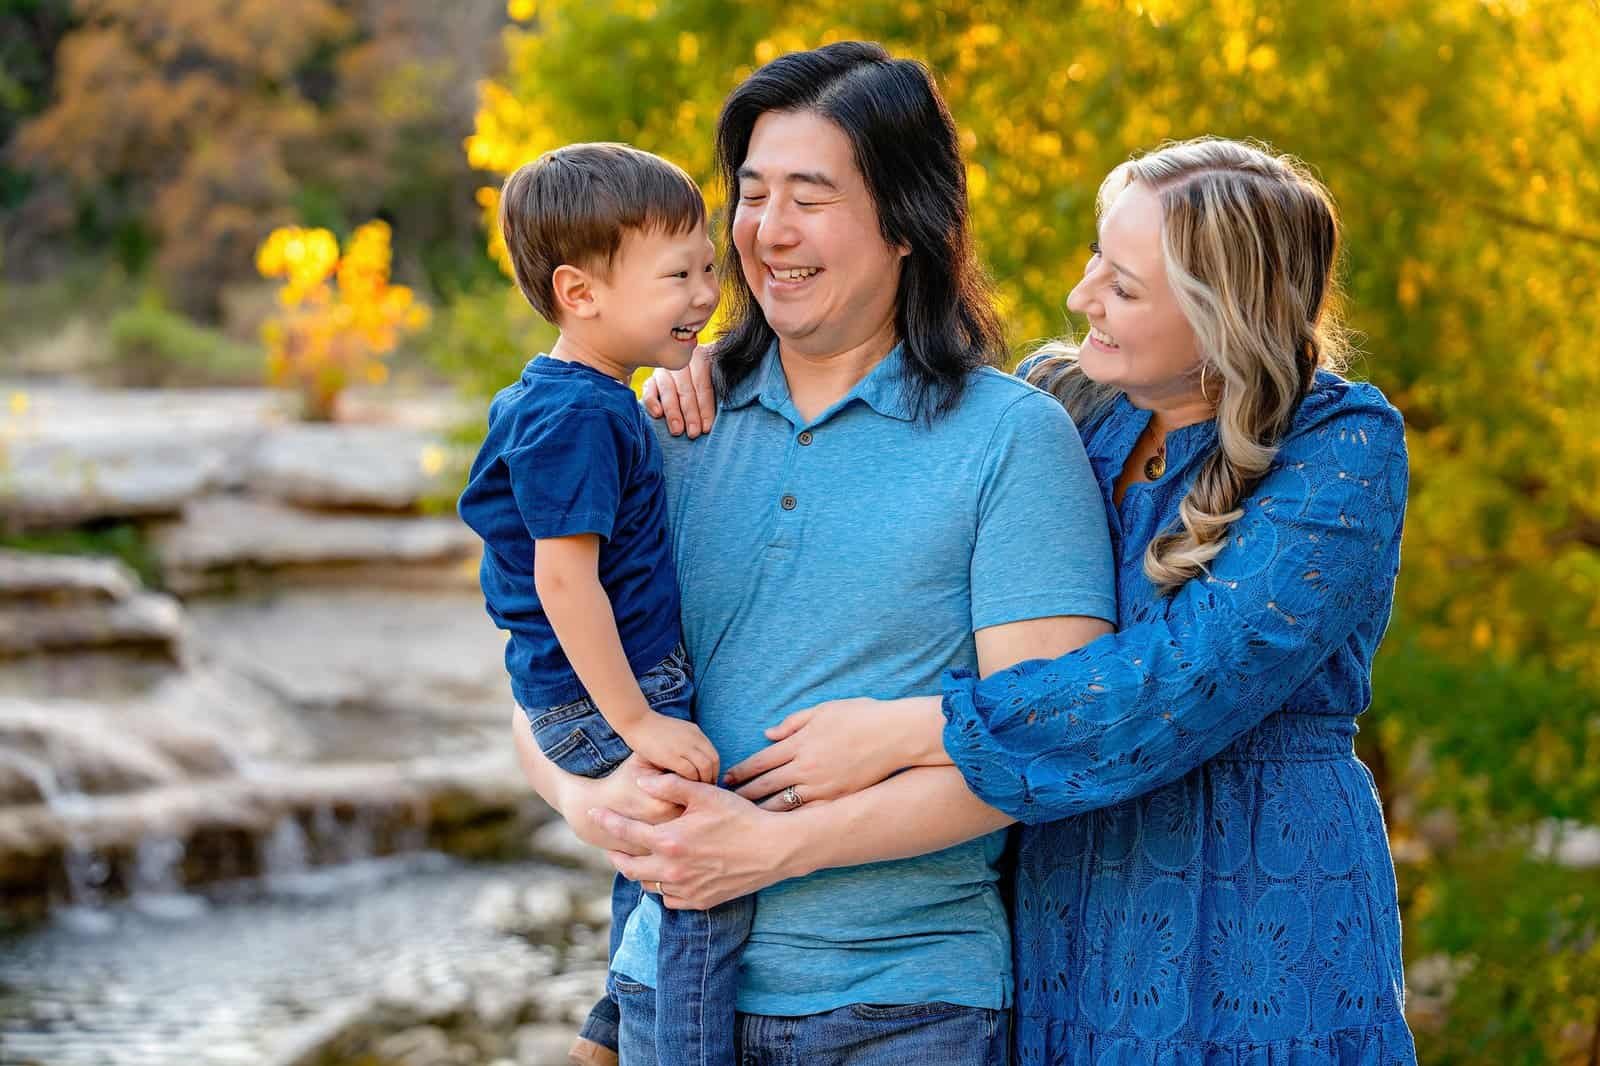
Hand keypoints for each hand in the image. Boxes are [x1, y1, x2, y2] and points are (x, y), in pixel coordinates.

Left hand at [592, 772, 799, 908]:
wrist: (773, 849)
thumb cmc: (741, 816)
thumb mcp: (706, 794)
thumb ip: (670, 786)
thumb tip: (641, 781)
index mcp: (670, 841)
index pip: (626, 833)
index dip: (607, 823)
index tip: (594, 815)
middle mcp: (673, 869)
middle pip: (629, 868)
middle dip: (616, 856)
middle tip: (612, 848)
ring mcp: (686, 889)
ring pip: (649, 885)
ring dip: (640, 873)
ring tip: (638, 860)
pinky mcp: (701, 901)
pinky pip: (670, 900)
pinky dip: (663, 889)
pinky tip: (666, 877)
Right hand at [616, 712, 719, 783]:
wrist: (637, 721)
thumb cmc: (653, 729)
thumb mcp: (677, 730)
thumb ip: (688, 741)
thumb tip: (695, 757)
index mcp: (696, 732)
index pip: (714, 754)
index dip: (714, 770)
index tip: (708, 780)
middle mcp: (694, 738)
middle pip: (713, 761)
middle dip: (711, 777)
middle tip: (705, 789)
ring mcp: (684, 747)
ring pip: (705, 767)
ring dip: (702, 781)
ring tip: (695, 790)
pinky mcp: (672, 756)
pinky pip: (690, 772)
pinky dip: (690, 781)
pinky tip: (684, 787)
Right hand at [642, 343, 715, 436]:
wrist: (690, 370)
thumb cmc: (711, 381)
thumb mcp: (718, 379)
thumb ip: (720, 388)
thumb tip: (725, 410)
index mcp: (701, 357)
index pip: (703, 385)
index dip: (705, 408)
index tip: (707, 427)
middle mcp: (680, 360)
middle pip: (685, 389)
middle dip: (690, 413)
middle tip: (693, 433)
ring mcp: (664, 369)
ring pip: (667, 390)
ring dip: (672, 412)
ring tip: (678, 431)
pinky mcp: (650, 378)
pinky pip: (648, 389)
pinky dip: (651, 401)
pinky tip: (658, 414)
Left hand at [721, 697, 937, 809]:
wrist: (895, 735)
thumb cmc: (860, 716)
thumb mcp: (822, 710)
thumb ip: (792, 723)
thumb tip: (768, 734)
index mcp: (799, 743)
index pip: (760, 762)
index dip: (741, 773)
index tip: (726, 782)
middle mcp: (805, 767)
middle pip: (766, 786)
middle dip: (744, 796)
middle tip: (725, 807)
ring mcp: (821, 786)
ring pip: (783, 804)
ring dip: (762, 813)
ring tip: (744, 822)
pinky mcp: (837, 798)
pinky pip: (808, 814)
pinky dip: (790, 822)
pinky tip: (778, 830)